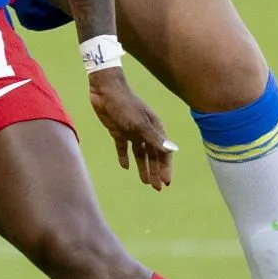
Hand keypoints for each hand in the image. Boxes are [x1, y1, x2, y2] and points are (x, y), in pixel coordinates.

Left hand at [88, 69, 171, 190]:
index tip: (166, 182)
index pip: (163, 152)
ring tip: (145, 182)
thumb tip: (173, 150)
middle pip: (153, 155)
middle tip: (156, 188)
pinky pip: (123, 148)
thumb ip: (154, 138)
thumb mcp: (139, 124)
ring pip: (140, 154)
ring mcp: (131, 131)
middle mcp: (145, 131)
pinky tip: (125, 167)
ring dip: (143, 167)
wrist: (105, 90)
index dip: (165, 167)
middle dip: (156, 171)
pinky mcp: (118, 131)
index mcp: (154, 128)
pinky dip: (124, 157)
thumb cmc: (124, 105)